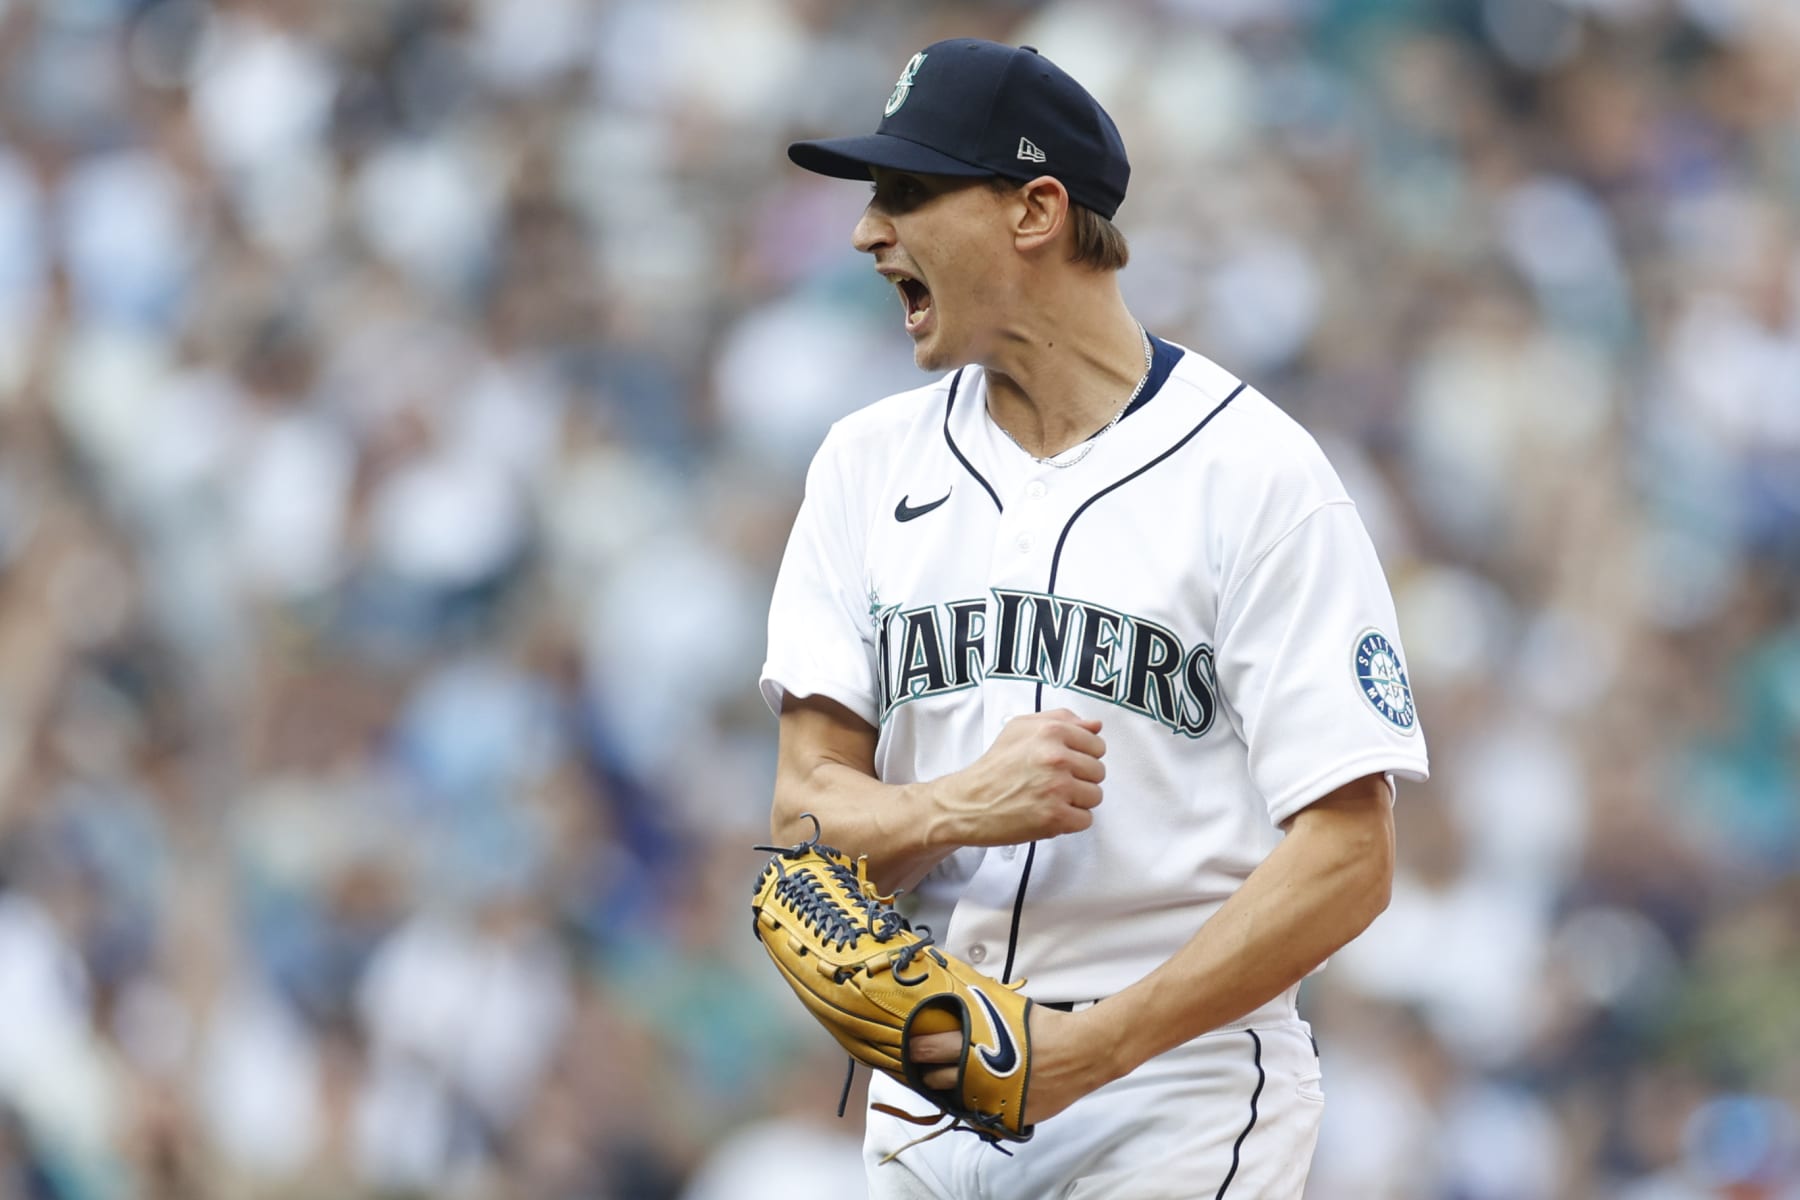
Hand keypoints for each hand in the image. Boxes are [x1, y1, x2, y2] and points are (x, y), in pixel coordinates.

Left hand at [907, 1004, 1108, 1125]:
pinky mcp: (1009, 1117)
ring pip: (955, 1101)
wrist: (1082, 1053)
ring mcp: (993, 1101)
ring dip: (947, 1090)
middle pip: (936, 1078)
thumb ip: (978, 1009)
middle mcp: (980, 1077)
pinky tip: (973, 1095)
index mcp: (975, 1046)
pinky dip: (975, 1105)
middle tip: (922, 1064)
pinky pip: (982, 1116)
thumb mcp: (1006, 1009)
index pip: (929, 1049)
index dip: (915, 1047)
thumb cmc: (1045, 1027)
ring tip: (944, 1080)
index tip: (908, 1045)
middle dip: (925, 1071)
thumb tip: (955, 998)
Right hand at [930, 709, 1105, 845]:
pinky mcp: (1055, 818)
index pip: (1097, 745)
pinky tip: (1049, 813)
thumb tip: (1096, 726)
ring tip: (1050, 798)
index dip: (1082, 756)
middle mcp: (1057, 758)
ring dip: (1076, 801)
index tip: (1064, 763)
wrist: (969, 802)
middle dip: (1080, 779)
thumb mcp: (1021, 728)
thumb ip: (1061, 719)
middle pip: (1098, 772)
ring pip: (1095, 796)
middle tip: (1052, 782)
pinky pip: (1085, 820)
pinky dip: (1070, 821)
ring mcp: (1057, 789)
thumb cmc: (995, 765)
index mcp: (1051, 732)